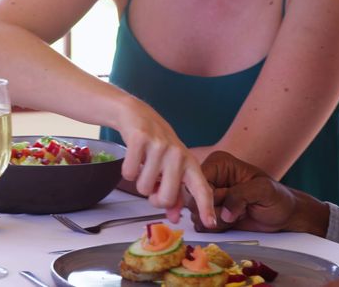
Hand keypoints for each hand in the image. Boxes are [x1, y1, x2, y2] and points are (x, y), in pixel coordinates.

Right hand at [117, 100, 216, 227]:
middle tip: (153, 184)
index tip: (211, 224)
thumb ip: (174, 194)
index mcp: (189, 163)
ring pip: (143, 188)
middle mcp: (178, 154)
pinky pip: (129, 174)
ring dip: (139, 181)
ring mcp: (159, 146)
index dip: (206, 207)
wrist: (137, 115)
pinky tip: (133, 158)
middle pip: (165, 198)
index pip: (202, 188)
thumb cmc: (156, 145)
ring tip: (143, 165)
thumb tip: (174, 218)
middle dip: (154, 198)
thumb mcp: (170, 167)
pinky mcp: (140, 140)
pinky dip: (127, 171)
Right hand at [190, 151, 327, 235]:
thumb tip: (224, 212)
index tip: (225, 205)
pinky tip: (233, 222)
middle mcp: (211, 178)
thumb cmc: (277, 198)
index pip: (198, 180)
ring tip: (239, 215)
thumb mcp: (264, 190)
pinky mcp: (211, 213)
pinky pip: (202, 224)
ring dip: (217, 221)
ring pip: (196, 214)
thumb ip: (241, 195)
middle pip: (193, 199)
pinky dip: (217, 229)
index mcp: (220, 164)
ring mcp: (210, 197)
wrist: (284, 216)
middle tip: (237, 211)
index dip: (209, 196)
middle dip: (214, 211)